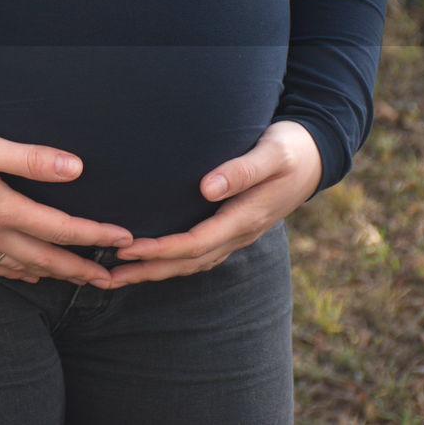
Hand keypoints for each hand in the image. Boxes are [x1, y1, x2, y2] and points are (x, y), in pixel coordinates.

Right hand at [0, 127, 133, 285]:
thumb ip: (31, 159)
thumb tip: (76, 168)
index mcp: (4, 210)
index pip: (61, 228)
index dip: (95, 234)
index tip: (124, 238)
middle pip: (46, 258)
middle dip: (81, 269)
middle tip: (109, 281)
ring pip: (22, 266)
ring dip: (54, 275)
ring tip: (77, 281)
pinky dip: (16, 273)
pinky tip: (26, 274)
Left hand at [105, 120, 322, 286]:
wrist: (316, 156)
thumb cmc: (290, 148)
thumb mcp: (272, 153)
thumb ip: (241, 170)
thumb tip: (207, 188)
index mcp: (246, 217)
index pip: (197, 242)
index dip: (161, 249)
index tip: (128, 249)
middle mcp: (240, 233)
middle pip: (188, 261)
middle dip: (148, 270)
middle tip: (107, 275)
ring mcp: (237, 235)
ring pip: (192, 262)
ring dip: (155, 271)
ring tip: (118, 275)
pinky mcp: (233, 229)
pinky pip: (199, 254)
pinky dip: (172, 262)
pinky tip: (150, 261)